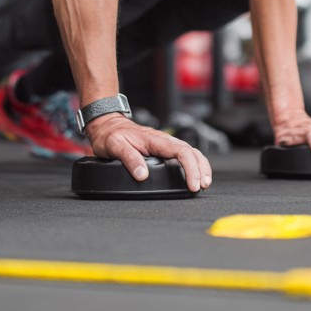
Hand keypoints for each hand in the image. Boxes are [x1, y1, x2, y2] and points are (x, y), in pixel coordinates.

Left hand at [85, 113, 211, 192]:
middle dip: (201, 169)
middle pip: (192, 151)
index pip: (182, 151)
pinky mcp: (163, 149)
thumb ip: (129, 158)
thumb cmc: (111, 134)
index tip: (192, 183)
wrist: (107, 125)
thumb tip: (142, 175)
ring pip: (191, 152)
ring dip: (200, 166)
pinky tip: (195, 174)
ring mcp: (164, 144)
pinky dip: (193, 164)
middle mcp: (163, 141)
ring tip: (203, 183)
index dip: (190, 168)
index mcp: (155, 140)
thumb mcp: (115, 145)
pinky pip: (183, 154)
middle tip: (201, 186)